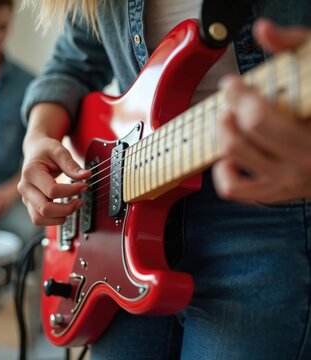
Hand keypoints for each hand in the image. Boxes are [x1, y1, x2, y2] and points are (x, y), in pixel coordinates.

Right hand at [18, 136, 89, 225]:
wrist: (35, 150)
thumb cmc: (46, 150)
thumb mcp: (59, 151)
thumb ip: (71, 164)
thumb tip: (86, 175)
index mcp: (30, 172)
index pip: (52, 190)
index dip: (71, 191)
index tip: (84, 186)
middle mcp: (25, 188)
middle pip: (44, 209)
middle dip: (66, 209)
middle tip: (80, 201)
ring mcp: (26, 198)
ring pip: (39, 219)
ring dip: (59, 218)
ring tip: (73, 207)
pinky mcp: (30, 204)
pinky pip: (39, 219)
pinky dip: (53, 219)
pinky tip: (64, 210)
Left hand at [213, 19, 310, 202]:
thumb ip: (295, 44)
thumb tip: (262, 29)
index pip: (259, 117)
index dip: (237, 95)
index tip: (232, 84)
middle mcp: (302, 160)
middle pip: (242, 135)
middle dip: (229, 111)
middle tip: (232, 101)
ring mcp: (287, 181)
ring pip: (233, 157)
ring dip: (223, 133)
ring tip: (229, 121)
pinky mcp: (274, 194)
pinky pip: (234, 189)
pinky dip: (223, 170)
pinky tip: (232, 154)